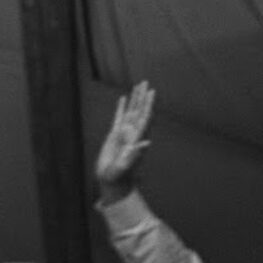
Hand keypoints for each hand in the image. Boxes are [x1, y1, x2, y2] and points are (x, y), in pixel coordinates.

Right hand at [96, 81, 154, 205]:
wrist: (111, 180)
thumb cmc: (119, 175)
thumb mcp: (126, 166)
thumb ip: (136, 154)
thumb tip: (147, 143)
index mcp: (136, 138)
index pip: (144, 118)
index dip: (148, 105)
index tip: (151, 92)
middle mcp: (132, 133)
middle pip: (139, 111)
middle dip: (142, 97)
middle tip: (145, 83)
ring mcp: (123, 133)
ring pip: (130, 111)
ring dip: (134, 99)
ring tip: (137, 86)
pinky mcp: (114, 135)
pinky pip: (118, 117)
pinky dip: (121, 107)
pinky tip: (123, 98)